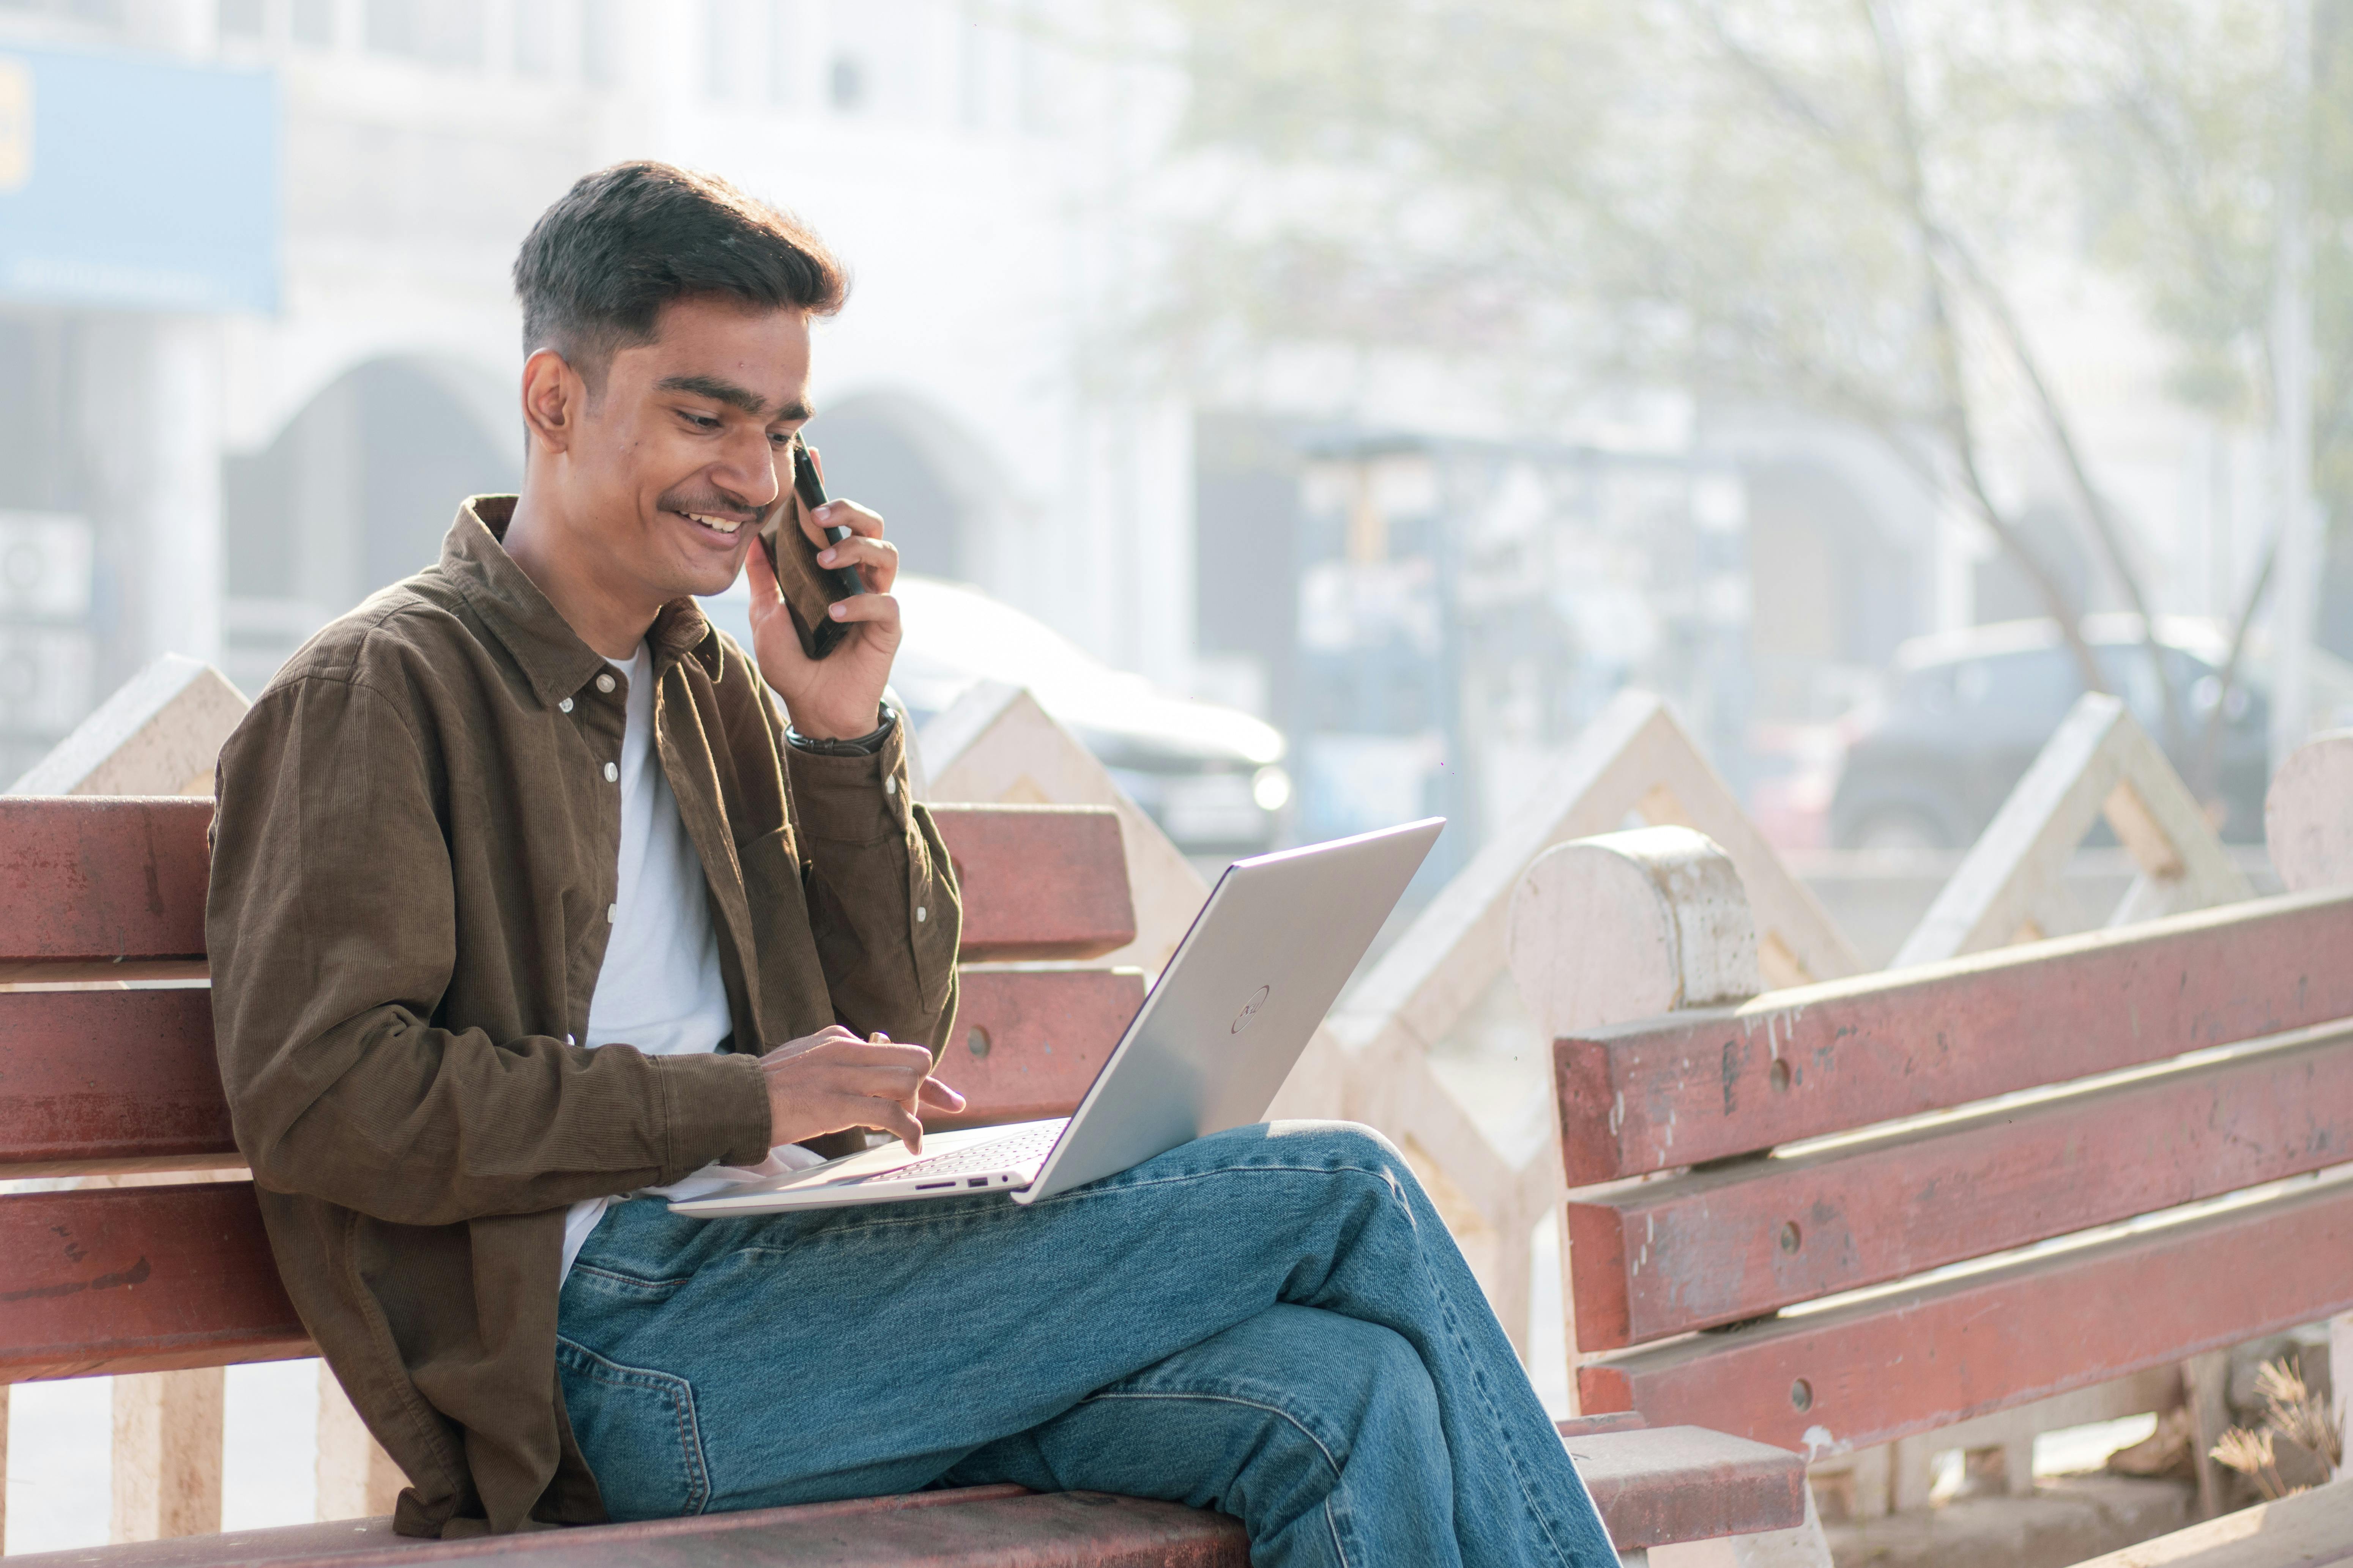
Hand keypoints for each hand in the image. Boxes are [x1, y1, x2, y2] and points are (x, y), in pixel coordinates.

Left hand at [744, 456, 901, 739]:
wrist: (814, 708)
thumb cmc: (793, 663)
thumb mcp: (767, 615)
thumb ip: (764, 580)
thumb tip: (749, 540)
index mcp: (831, 569)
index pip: (834, 520)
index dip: (825, 489)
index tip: (812, 457)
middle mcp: (858, 577)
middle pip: (871, 524)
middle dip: (849, 510)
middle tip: (819, 514)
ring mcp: (876, 599)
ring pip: (886, 553)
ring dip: (855, 549)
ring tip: (824, 562)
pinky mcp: (888, 629)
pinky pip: (885, 604)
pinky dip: (860, 604)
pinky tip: (834, 614)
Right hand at [759, 1026, 965, 1153]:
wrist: (734, 1100)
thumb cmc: (767, 1088)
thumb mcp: (805, 1058)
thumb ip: (836, 1058)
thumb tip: (864, 1061)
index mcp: (840, 1039)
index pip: (897, 1050)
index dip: (927, 1077)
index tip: (948, 1098)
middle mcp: (846, 1049)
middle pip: (915, 1060)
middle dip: (925, 1091)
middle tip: (918, 1114)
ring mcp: (842, 1075)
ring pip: (907, 1082)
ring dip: (913, 1110)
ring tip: (899, 1130)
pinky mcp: (836, 1102)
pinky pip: (890, 1113)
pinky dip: (909, 1130)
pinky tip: (910, 1145)